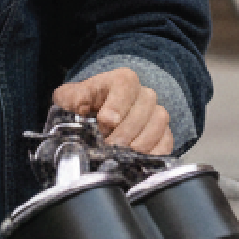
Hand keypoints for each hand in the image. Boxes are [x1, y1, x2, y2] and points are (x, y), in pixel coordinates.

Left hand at [52, 67, 173, 154]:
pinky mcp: (165, 132)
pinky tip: (137, 159)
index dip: (116, 106)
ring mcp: (157, 113)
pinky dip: (154, 153)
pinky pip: (167, 142)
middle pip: (142, 111)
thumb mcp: (71, 96)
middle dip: (124, 132)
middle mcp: (144, 94)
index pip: (125, 87)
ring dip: (139, 143)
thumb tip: (79, 106)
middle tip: (110, 146)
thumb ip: (71, 98)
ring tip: (122, 154)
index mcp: (122, 79)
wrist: (98, 113)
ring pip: (158, 125)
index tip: (105, 122)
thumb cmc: (85, 103)